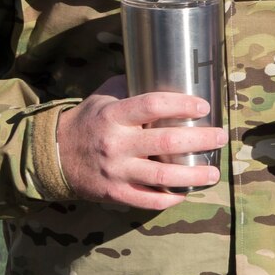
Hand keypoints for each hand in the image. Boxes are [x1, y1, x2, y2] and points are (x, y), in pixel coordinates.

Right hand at [57, 75, 224, 209]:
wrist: (54, 155)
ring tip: (214, 173)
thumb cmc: (88, 121)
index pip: (153, 105)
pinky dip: (169, 198)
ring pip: (162, 175)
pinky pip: (148, 199)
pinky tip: (185, 192)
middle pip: (166, 142)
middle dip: (200, 139)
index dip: (182, 105)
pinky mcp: (115, 193)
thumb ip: (131, 86)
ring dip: (193, 175)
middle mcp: (115, 144)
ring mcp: (116, 171)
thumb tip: (165, 74)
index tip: (204, 107)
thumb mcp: (103, 97)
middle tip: (220, 137)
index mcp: (113, 115)